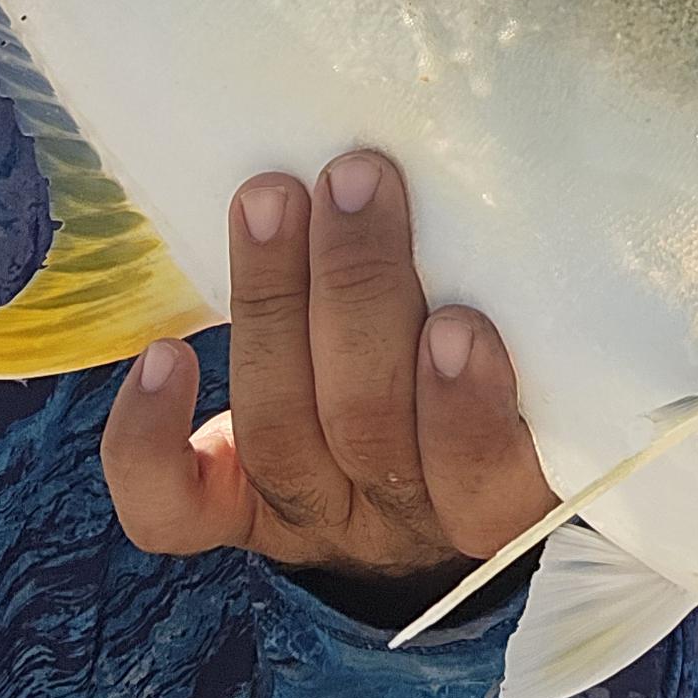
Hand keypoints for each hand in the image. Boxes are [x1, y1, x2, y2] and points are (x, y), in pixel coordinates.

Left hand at [100, 149, 556, 620]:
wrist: (416, 501)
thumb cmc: (494, 387)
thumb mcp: (544, 373)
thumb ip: (542, 307)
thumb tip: (545, 179)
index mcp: (495, 499)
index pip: (485, 482)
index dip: (465, 412)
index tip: (461, 320)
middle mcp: (396, 518)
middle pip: (368, 430)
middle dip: (359, 297)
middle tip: (357, 179)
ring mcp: (304, 518)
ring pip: (278, 433)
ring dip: (273, 305)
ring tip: (271, 197)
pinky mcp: (225, 515)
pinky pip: (172, 509)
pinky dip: (152, 439)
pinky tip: (162, 356)